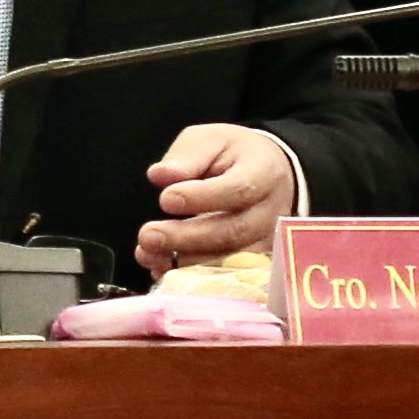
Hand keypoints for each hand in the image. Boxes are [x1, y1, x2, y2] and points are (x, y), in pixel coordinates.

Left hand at [141, 124, 296, 265]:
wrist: (269, 173)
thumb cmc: (235, 155)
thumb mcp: (210, 140)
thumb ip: (187, 157)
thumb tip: (160, 174)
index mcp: (263, 173)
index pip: (237, 189)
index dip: (201, 198)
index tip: (166, 199)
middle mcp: (271, 212)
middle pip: (232, 231)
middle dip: (186, 237)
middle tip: (148, 235)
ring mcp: (266, 242)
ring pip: (229, 261)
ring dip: (185, 262)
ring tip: (148, 253)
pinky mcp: (255, 263)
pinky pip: (227, 277)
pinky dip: (191, 276)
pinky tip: (162, 268)